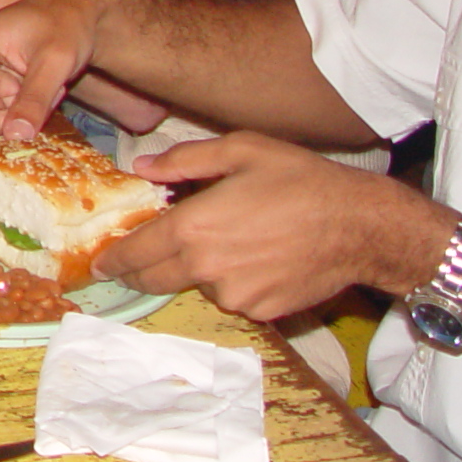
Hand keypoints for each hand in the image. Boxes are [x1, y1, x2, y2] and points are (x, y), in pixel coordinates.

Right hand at [0, 0, 110, 139]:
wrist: (80, 13)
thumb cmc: (64, 24)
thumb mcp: (53, 61)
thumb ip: (34, 100)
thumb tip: (17, 137)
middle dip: (1, 125)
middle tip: (35, 120)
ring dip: (20, 119)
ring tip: (49, 94)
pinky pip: (4, 116)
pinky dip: (26, 115)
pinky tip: (47, 94)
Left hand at [93, 133, 429, 321]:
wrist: (362, 226)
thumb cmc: (301, 180)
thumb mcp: (241, 150)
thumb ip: (185, 160)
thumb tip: (142, 167)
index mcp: (194, 228)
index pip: (136, 252)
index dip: (113, 260)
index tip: (99, 266)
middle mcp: (208, 268)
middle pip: (156, 278)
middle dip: (139, 273)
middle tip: (130, 265)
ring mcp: (236, 295)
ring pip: (198, 285)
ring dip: (197, 270)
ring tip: (228, 242)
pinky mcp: (262, 311)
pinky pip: (233, 297)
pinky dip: (233, 282)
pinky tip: (258, 258)